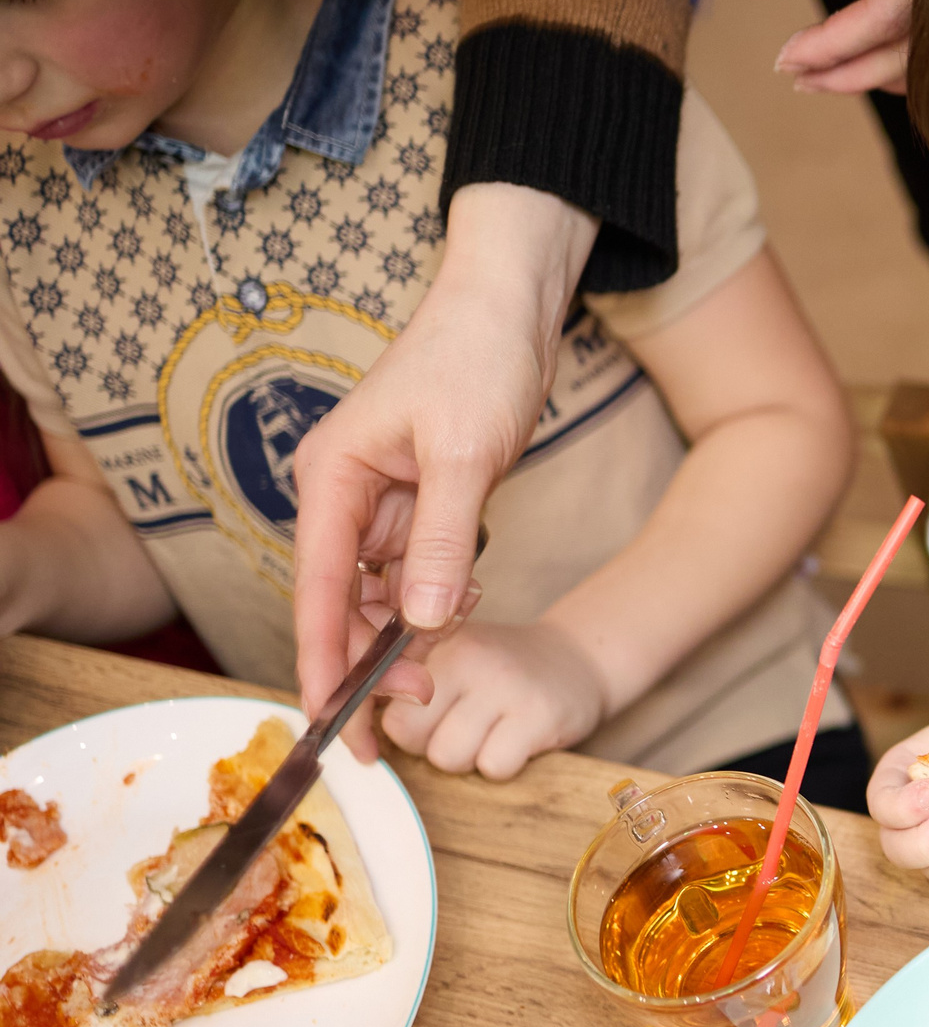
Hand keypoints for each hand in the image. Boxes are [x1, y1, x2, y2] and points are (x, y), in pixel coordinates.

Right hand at [291, 184, 594, 758]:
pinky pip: (415, 564)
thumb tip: (422, 620)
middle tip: (405, 720)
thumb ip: (443, 540)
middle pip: (343, 601)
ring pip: (381, 590)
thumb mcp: (468, 454)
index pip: (319, 591)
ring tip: (439, 675)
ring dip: (407, 633)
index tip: (332, 723)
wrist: (511, 304)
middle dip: (368, 662)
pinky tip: (464, 605)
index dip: (325, 663)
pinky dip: (437, 593)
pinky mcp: (419, 496)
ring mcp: (381, 496)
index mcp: (333, 480)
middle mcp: (345, 493)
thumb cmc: (478, 358)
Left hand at [376, 620, 607, 780]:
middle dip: (425, 742)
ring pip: (446, 756)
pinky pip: (493, 766)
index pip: (377, 693)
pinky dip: (502, 764)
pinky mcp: (539, 716)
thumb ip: (399, 678)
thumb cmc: (496, 670)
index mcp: (435, 638)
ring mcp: (505, 686)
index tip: (406, 725)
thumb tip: (344, 722)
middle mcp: (468, 657)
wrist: (577, 660)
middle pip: (406, 732)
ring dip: (466, 757)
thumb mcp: (448, 655)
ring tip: (490, 730)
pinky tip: (516, 739)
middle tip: (458, 725)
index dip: (388, 721)